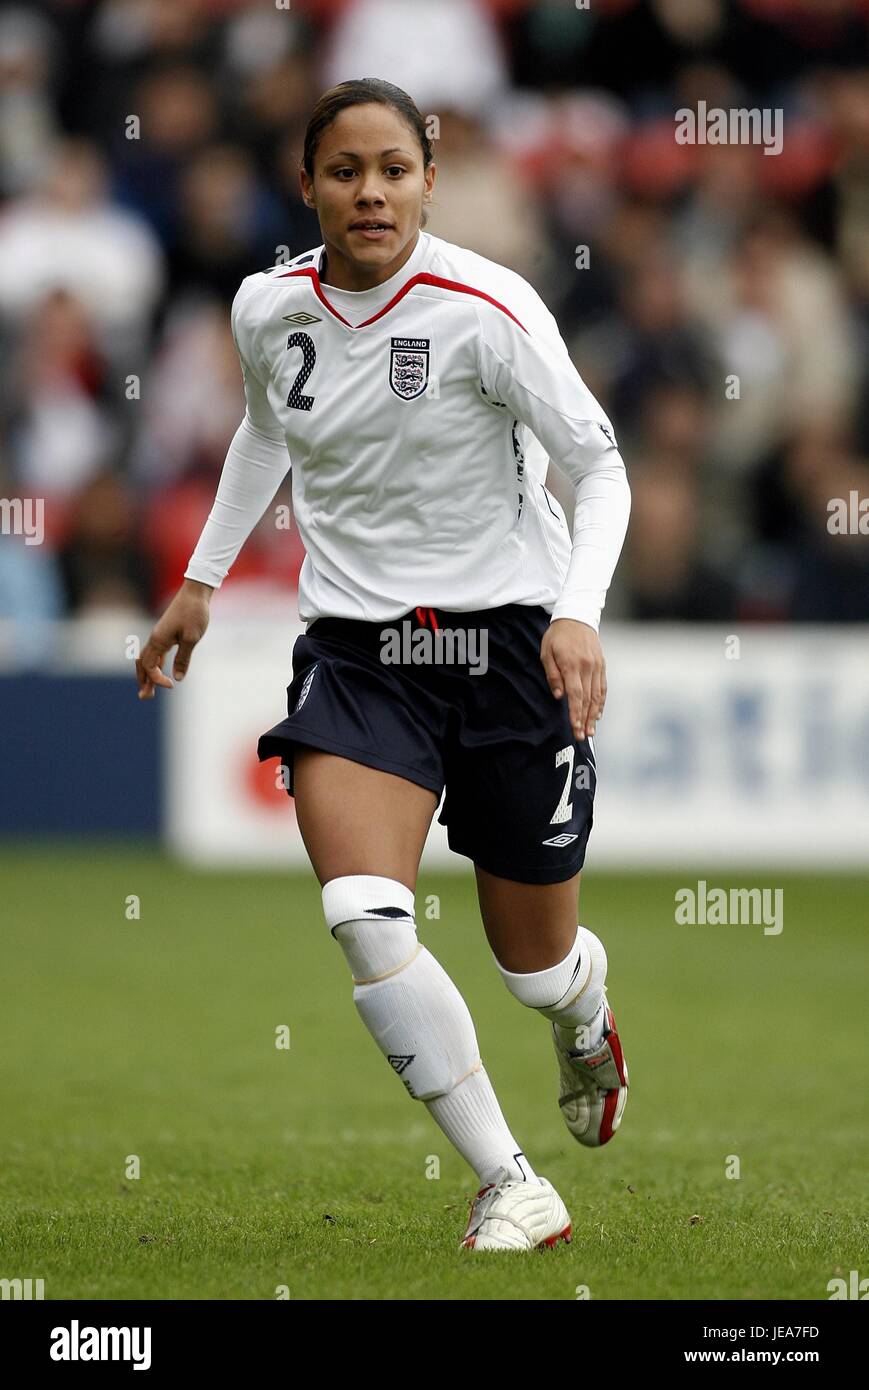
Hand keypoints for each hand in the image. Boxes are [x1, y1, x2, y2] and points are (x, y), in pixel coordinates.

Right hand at [136, 579, 212, 699]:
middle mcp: (155, 638)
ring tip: (148, 690)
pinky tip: (160, 672)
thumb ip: (183, 658)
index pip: (150, 667)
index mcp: (158, 640)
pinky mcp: (165, 633)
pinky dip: (154, 665)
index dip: (157, 680)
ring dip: (147, 674)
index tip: (172, 685)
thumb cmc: (195, 613)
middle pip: (142, 664)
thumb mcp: (192, 638)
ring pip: (147, 658)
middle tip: (145, 697)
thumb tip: (177, 678)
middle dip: (143, 681)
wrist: (196, 592)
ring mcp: (159, 635)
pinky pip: (155, 652)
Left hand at [540, 618, 605, 738]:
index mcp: (572, 664)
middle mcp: (587, 667)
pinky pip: (603, 687)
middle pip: (588, 698)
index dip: (575, 712)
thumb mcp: (546, 652)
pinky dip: (601, 703)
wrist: (577, 616)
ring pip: (597, 695)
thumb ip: (553, 675)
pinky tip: (598, 715)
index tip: (575, 727)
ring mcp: (597, 666)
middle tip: (582, 737)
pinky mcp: (602, 665)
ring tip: (591, 731)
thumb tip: (559, 696)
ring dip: (594, 715)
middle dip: (585, 719)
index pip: (575, 694)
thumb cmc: (557, 636)